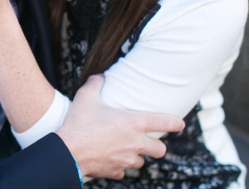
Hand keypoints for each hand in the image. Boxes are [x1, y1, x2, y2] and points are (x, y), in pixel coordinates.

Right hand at [55, 75, 184, 178]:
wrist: (68, 152)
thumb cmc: (79, 124)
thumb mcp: (86, 97)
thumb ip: (96, 84)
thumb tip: (100, 76)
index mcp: (133, 123)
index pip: (165, 123)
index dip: (176, 123)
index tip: (180, 124)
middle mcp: (135, 143)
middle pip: (160, 150)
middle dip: (157, 146)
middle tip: (149, 141)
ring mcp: (126, 159)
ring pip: (141, 162)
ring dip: (136, 156)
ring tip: (125, 150)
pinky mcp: (115, 171)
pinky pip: (122, 171)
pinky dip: (119, 166)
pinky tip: (109, 159)